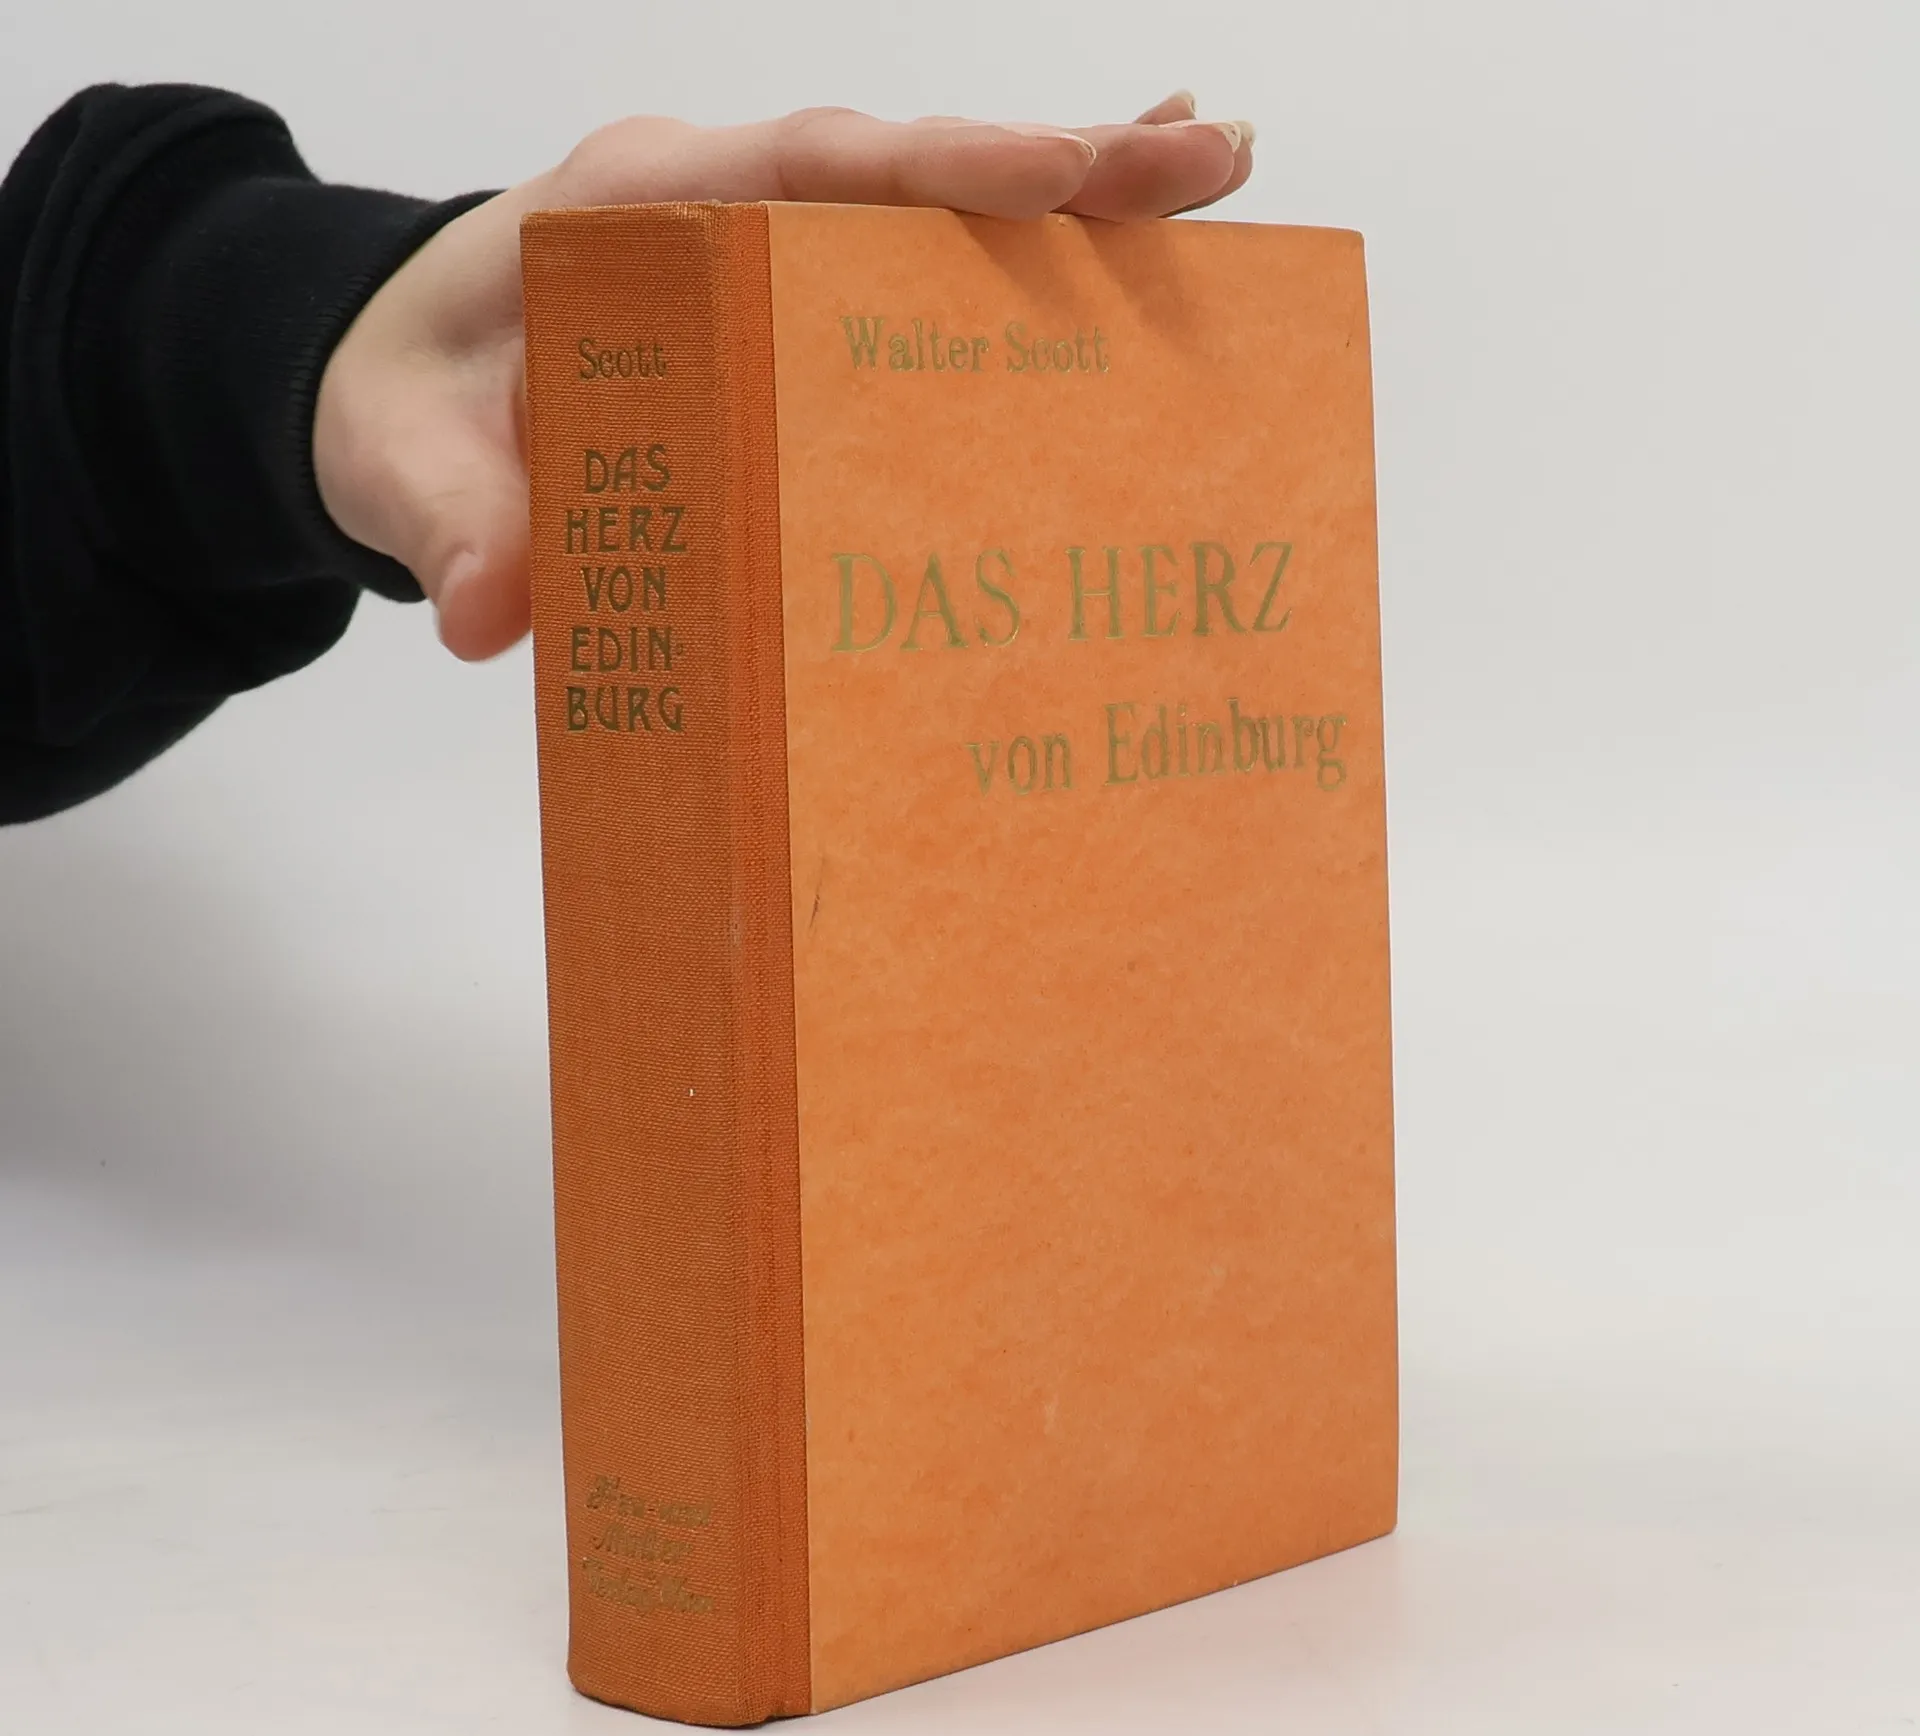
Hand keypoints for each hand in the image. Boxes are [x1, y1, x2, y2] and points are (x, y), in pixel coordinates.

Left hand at [314, 94, 1254, 661]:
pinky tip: (1124, 270)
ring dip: (1075, 198)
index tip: (1042, 177)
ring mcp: (774, 252)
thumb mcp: (400, 456)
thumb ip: (446, 520)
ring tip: (1210, 184)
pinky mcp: (799, 315)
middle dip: (1055, 163)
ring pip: (937, 212)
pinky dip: (1026, 266)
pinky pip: (923, 279)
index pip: (799, 169)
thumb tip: (491, 617)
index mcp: (637, 209)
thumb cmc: (409, 398)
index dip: (924, 174)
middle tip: (1201, 161)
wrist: (404, 385)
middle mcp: (726, 206)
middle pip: (906, 170)